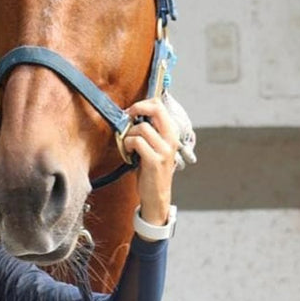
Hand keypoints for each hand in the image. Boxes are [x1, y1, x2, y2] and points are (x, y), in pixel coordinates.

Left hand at [122, 97, 179, 225]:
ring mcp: (164, 150)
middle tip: (128, 118)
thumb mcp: (154, 147)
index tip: (132, 112)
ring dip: (128, 134)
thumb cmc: (151, 170)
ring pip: (141, 128)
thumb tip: (132, 114)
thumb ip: (149, 131)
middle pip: (155, 109)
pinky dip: (128, 144)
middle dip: (137, 109)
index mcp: (171, 133)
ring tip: (128, 145)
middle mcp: (171, 139)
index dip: (143, 104)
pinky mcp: (154, 160)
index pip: (160, 105)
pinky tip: (128, 152)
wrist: (157, 196)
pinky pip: (137, 142)